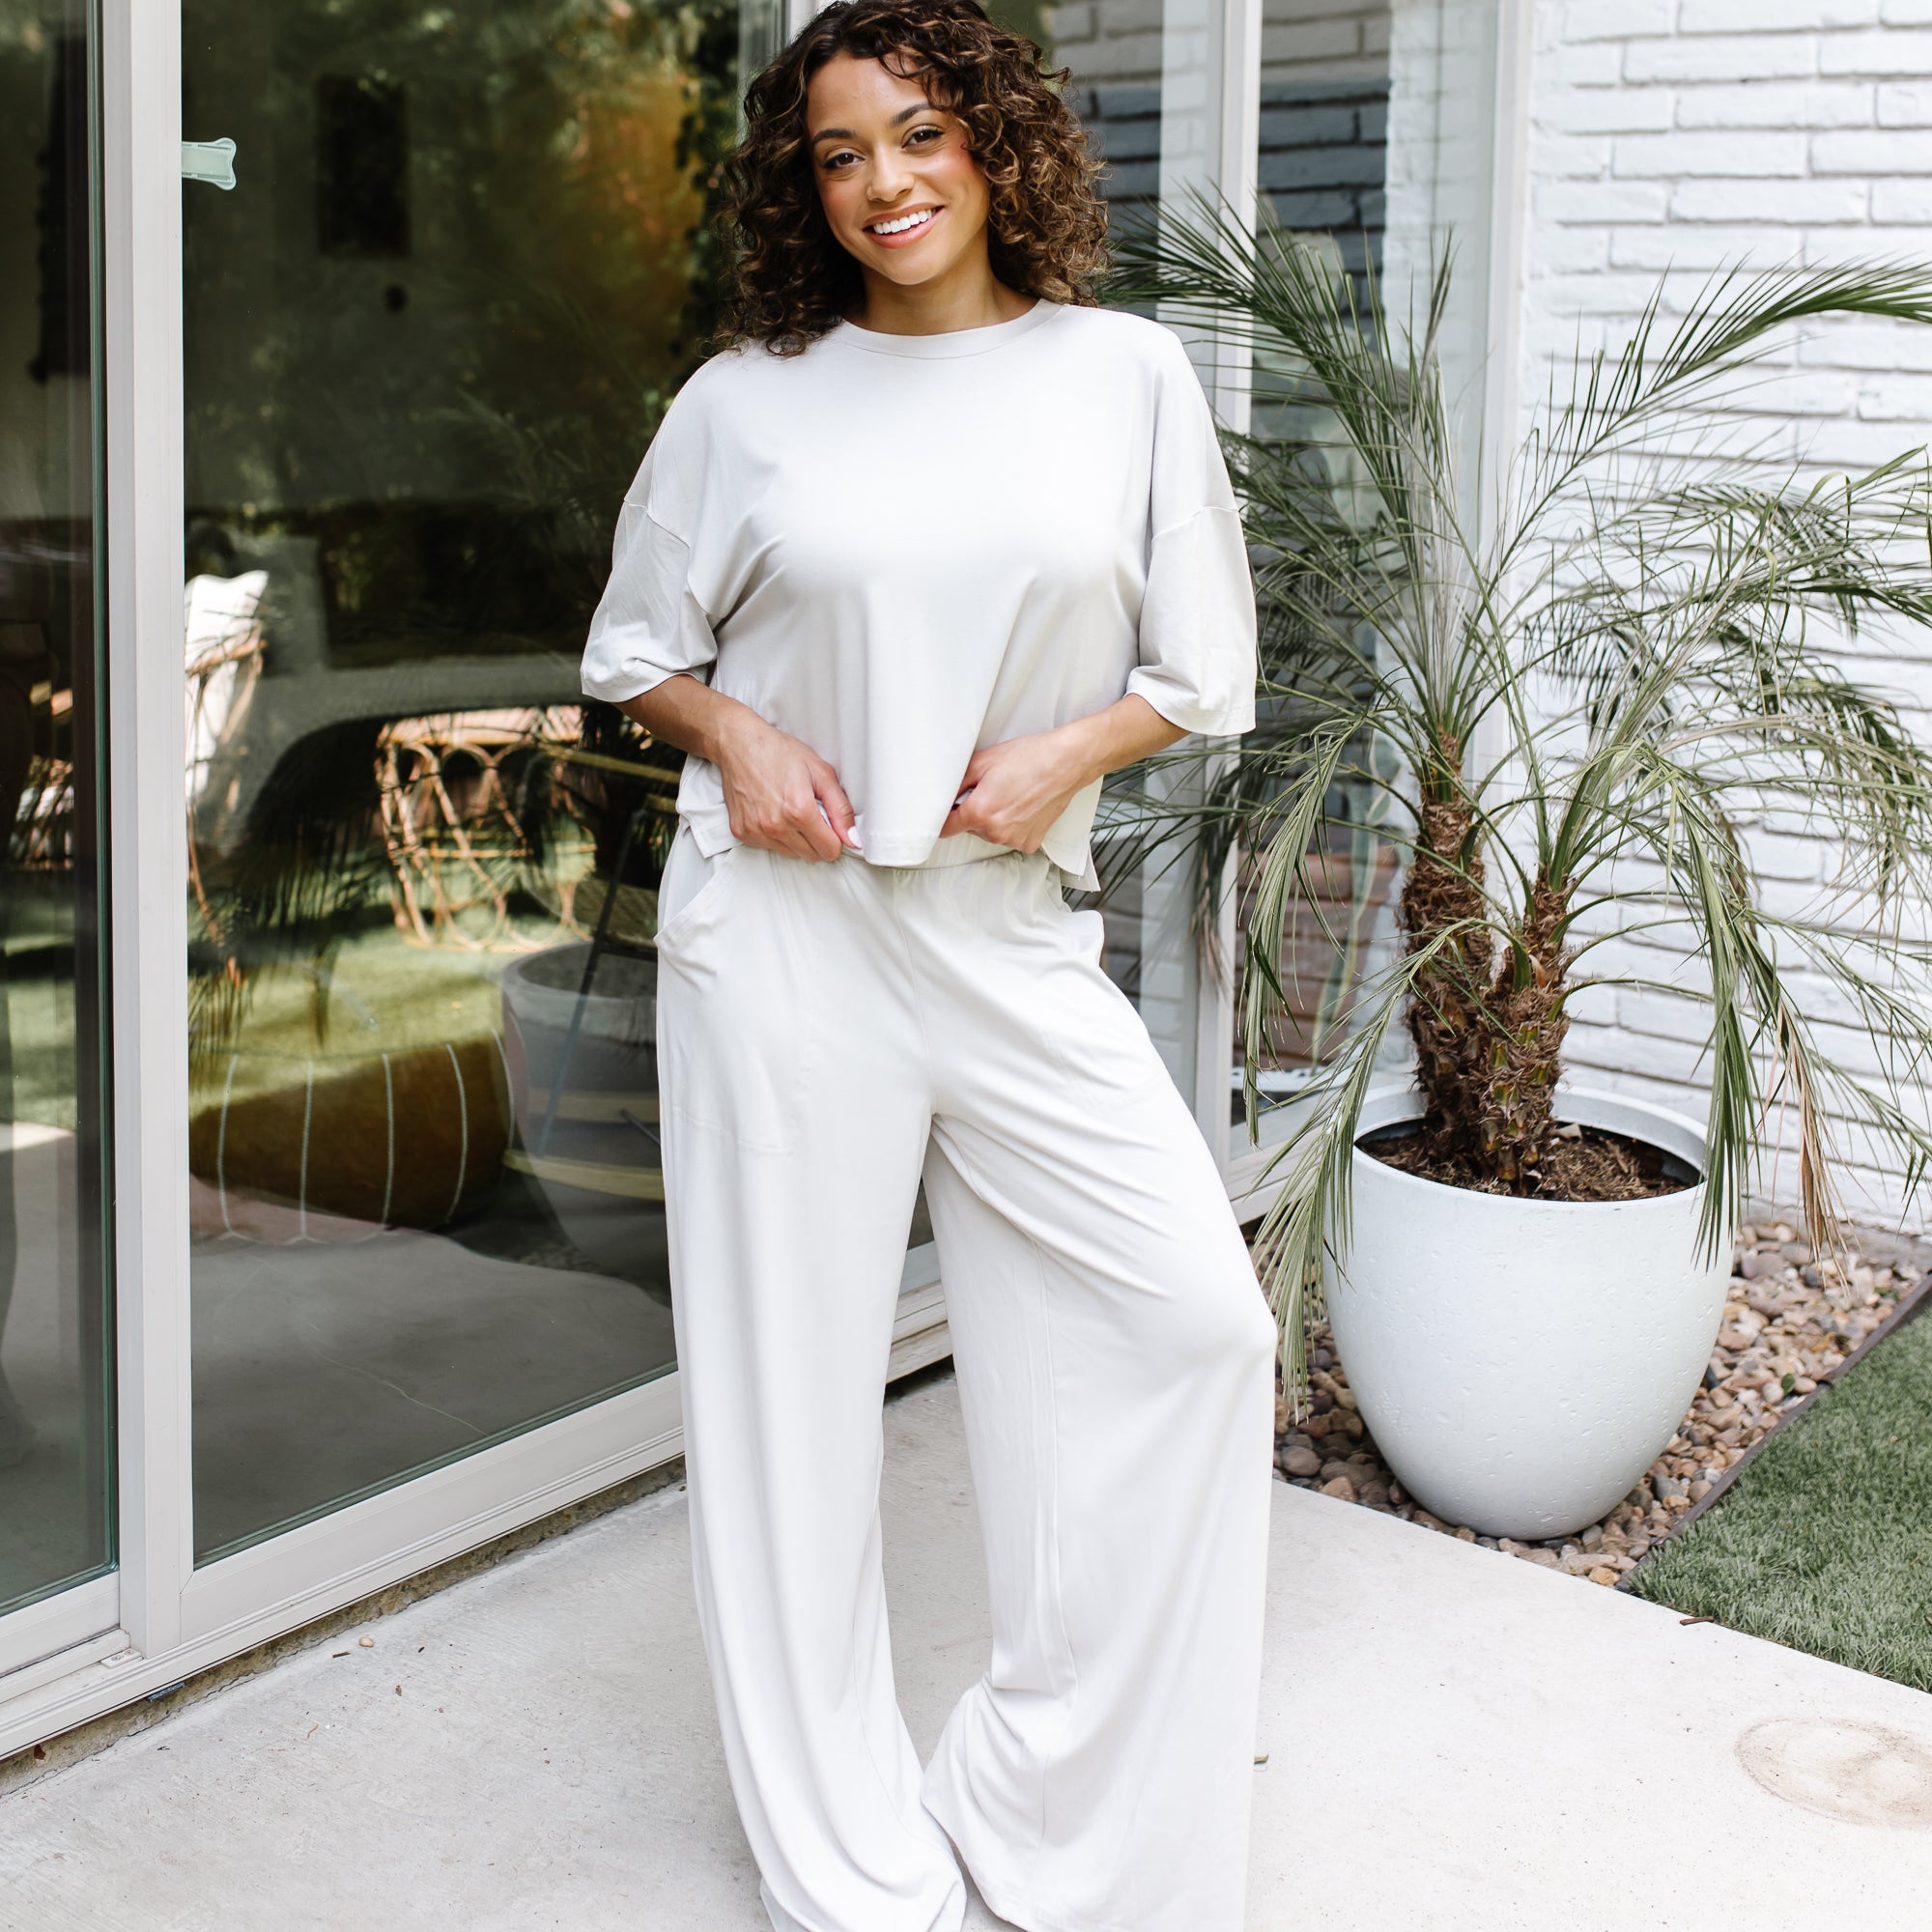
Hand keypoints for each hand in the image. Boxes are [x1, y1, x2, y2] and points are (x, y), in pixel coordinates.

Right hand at [713, 709, 858, 861]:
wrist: (739, 744)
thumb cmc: (777, 752)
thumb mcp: (821, 773)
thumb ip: (841, 809)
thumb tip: (852, 838)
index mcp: (799, 811)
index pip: (829, 850)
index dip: (835, 838)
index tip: (830, 824)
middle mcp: (776, 826)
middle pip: (811, 856)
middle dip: (817, 839)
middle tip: (810, 813)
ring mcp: (756, 831)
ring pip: (791, 854)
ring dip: (796, 839)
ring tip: (789, 810)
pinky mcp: (742, 833)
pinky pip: (769, 847)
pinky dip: (775, 836)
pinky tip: (773, 812)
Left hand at [941, 696, 1186, 850]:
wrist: (1067, 762)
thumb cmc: (1028, 757)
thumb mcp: (982, 761)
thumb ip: (955, 783)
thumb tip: (941, 794)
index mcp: (979, 813)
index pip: (944, 828)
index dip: (942, 817)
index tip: (945, 810)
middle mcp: (995, 832)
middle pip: (969, 828)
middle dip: (973, 811)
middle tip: (989, 788)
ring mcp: (1014, 840)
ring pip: (990, 833)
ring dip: (993, 819)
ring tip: (1010, 794)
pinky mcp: (1030, 842)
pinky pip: (1010, 837)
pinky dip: (1012, 825)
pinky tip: (1023, 805)